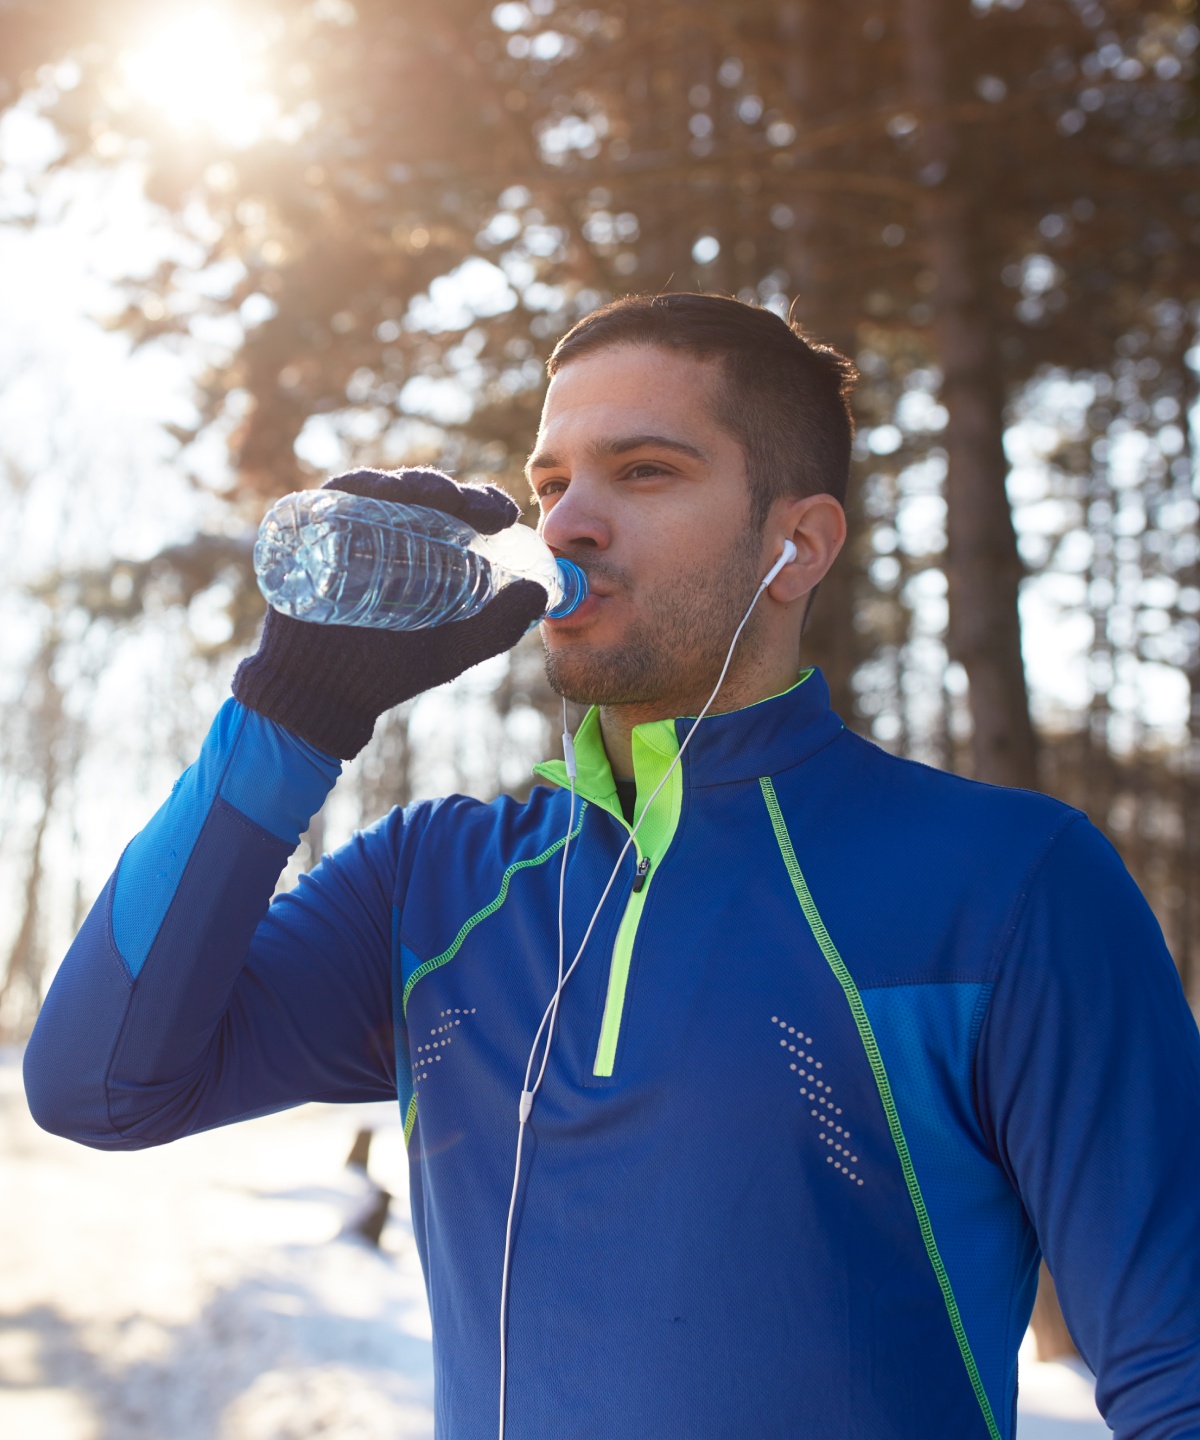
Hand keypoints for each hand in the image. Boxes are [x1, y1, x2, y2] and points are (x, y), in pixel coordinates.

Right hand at [232, 468, 546, 758]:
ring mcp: (354, 529)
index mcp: (430, 552)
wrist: (323, 694)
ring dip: (410, 483)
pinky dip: (357, 487)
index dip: (485, 504)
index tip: (505, 514)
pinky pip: (336, 497)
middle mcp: (394, 533)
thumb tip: (542, 595)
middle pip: (428, 496)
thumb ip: (496, 627)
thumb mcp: (451, 650)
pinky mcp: (315, 532)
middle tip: (472, 506)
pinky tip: (378, 492)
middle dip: (453, 491)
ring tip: (430, 493)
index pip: (463, 514)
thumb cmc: (387, 670)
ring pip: (386, 488)